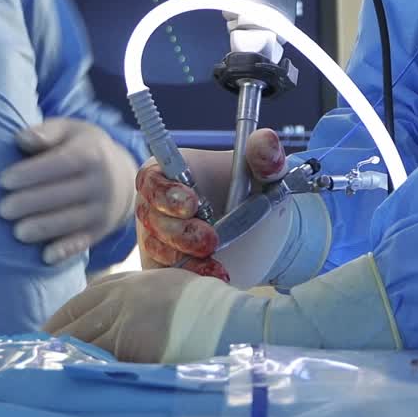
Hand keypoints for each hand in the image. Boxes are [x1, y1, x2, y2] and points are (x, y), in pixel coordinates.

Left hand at [0, 118, 138, 265]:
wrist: (123, 177)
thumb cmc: (84, 150)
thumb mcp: (71, 132)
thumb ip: (46, 132)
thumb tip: (21, 139)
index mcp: (92, 153)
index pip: (59, 163)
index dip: (30, 173)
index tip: (3, 180)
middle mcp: (101, 181)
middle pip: (60, 195)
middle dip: (28, 203)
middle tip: (1, 209)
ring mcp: (103, 207)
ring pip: (69, 221)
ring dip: (40, 228)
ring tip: (17, 231)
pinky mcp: (101, 230)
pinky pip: (82, 242)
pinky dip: (64, 251)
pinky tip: (45, 256)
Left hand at [44, 268, 225, 361]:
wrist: (224, 319)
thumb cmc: (205, 307)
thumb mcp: (169, 289)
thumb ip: (142, 297)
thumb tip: (120, 317)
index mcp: (135, 280)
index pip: (88, 295)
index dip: (65, 313)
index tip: (50, 329)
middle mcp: (123, 295)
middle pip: (76, 317)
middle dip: (54, 336)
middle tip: (37, 353)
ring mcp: (123, 318)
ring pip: (80, 339)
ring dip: (62, 354)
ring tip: (45, 369)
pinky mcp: (127, 343)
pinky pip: (95, 358)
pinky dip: (80, 367)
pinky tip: (70, 375)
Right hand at [135, 128, 286, 276]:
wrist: (263, 231)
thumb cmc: (257, 191)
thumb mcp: (266, 172)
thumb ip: (266, 155)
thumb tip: (264, 139)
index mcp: (175, 172)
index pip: (151, 177)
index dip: (164, 191)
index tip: (192, 204)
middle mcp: (159, 204)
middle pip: (151, 217)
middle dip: (179, 232)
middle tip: (211, 241)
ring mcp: (159, 237)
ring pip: (156, 248)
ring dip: (184, 258)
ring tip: (216, 265)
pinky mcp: (165, 265)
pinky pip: (164, 275)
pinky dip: (187, 277)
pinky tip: (214, 276)